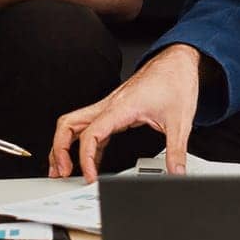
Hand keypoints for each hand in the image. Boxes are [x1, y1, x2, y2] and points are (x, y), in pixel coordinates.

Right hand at [49, 44, 201, 181]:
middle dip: (59, 149)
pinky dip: (85, 144)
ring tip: (64, 167)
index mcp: (121, 108)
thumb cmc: (175, 82)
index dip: (85, 158)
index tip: (90, 177)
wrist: (177, 62)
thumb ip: (177, 151)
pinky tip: (90, 159)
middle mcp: (110, 105)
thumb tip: (176, 174)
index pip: (90, 135)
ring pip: (75, 124)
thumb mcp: (180, 121)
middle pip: (68, 124)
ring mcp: (110, 106)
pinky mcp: (115, 109)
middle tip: (61, 171)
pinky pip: (92, 127)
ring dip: (64, 145)